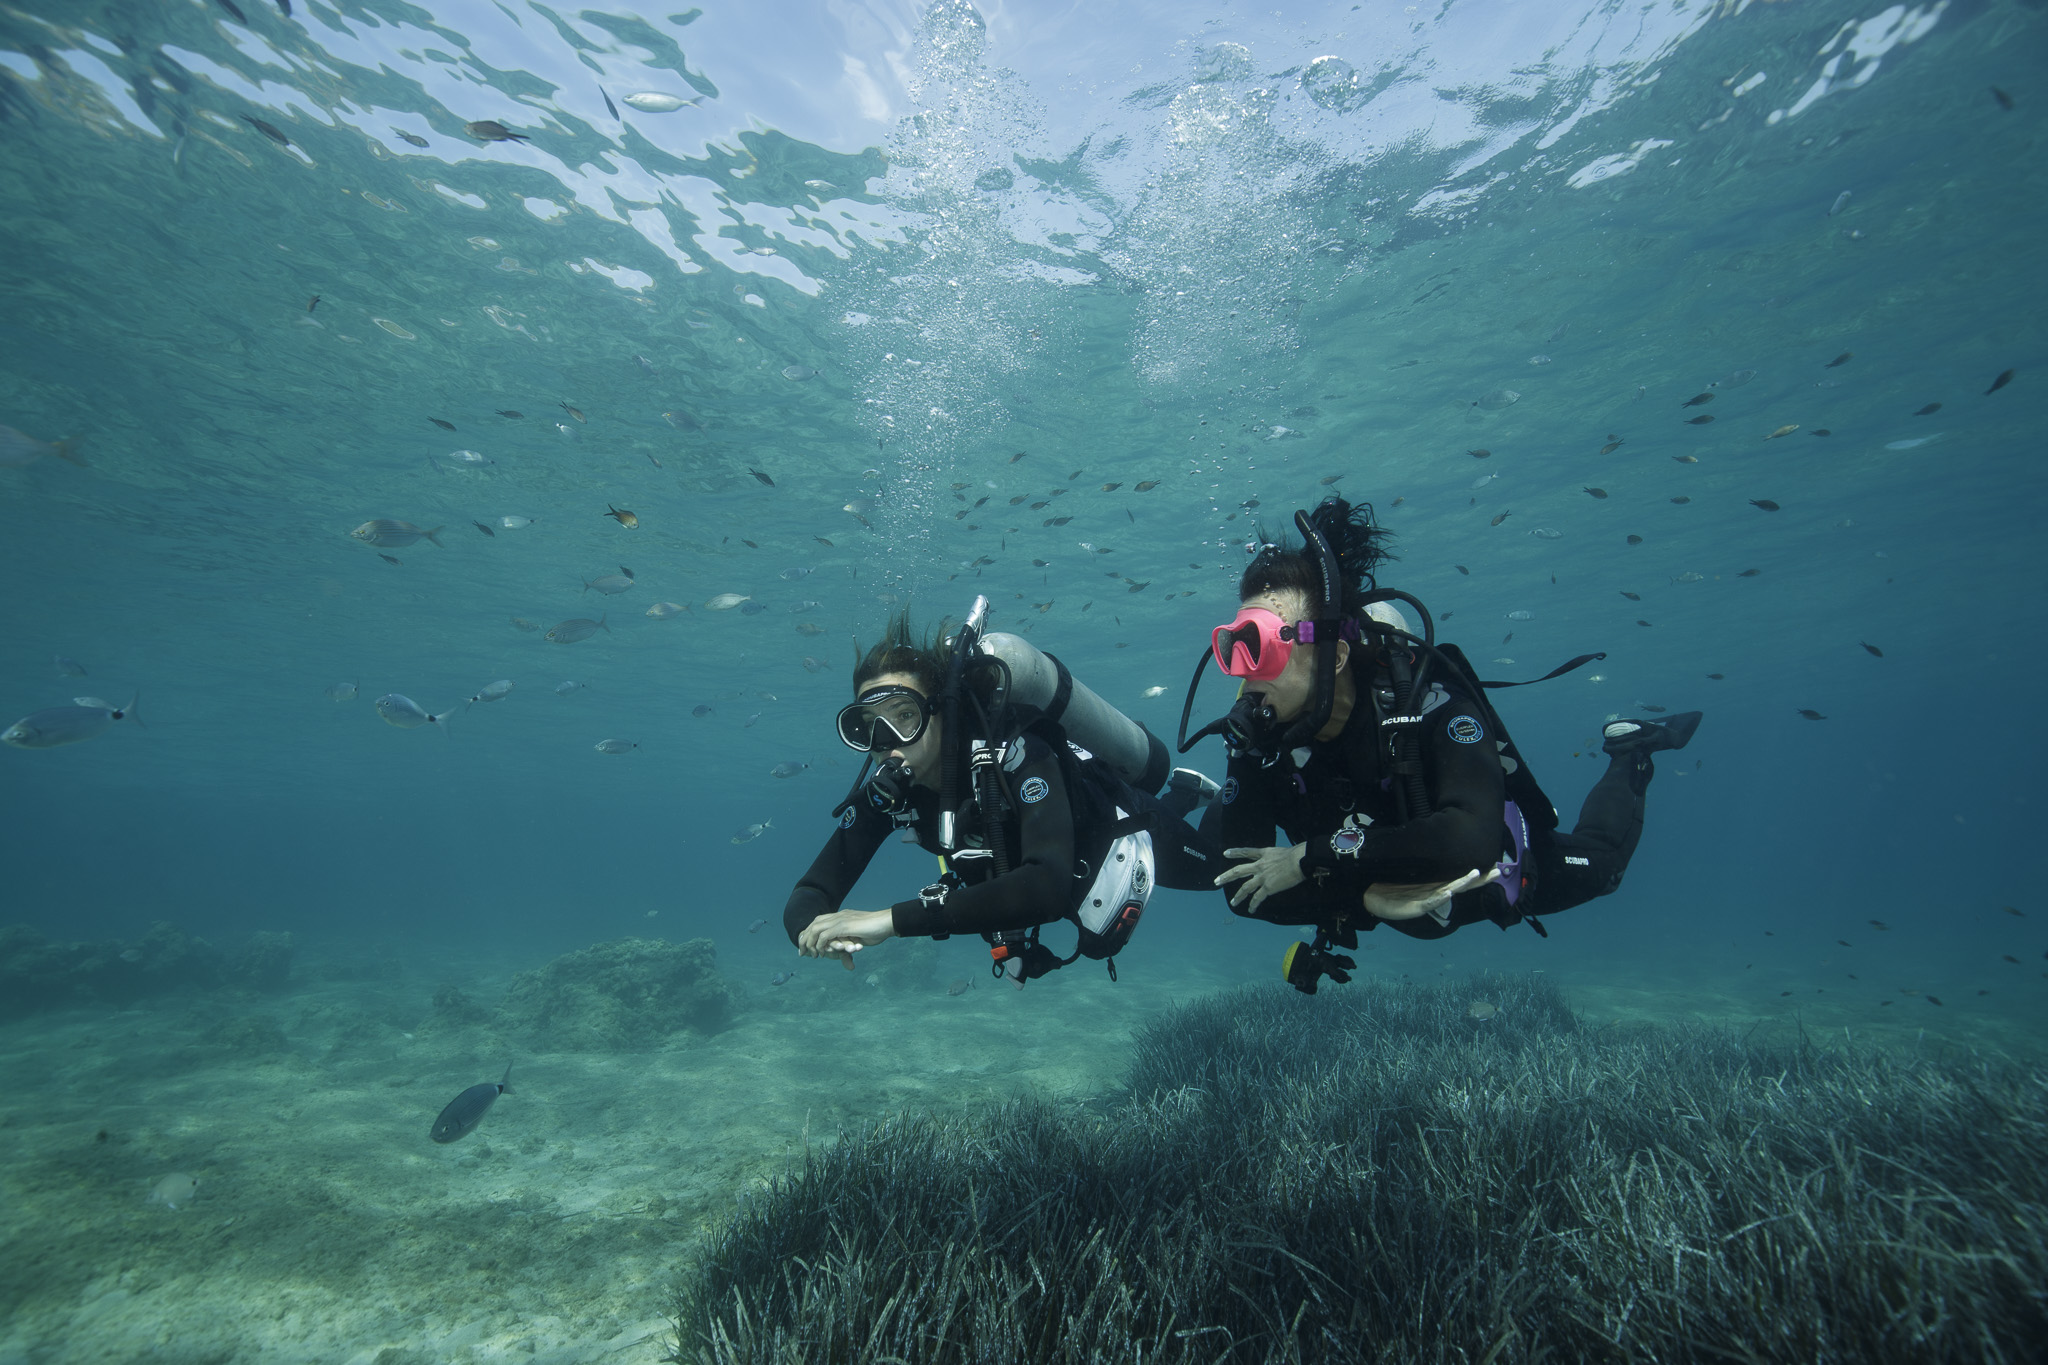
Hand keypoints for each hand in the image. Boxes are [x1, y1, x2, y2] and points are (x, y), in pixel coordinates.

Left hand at [796, 909, 895, 968]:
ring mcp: (840, 919)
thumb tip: (849, 950)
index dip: (810, 933)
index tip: (806, 946)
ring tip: (810, 955)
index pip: (819, 921)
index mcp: (841, 916)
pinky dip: (821, 945)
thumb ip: (851, 943)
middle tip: (801, 952)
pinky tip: (822, 953)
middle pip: (813, 924)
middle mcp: (838, 916)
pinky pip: (825, 935)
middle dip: (804, 938)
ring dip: (810, 943)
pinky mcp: (844, 926)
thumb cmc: (878, 930)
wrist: (887, 922)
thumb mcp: (860, 937)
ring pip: (816, 929)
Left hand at [1215, 843, 1306, 912]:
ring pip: (1245, 888)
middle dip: (1226, 877)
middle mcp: (1260, 865)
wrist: (1301, 860)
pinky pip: (1258, 898)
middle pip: (1239, 871)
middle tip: (1216, 881)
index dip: (1236, 852)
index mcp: (1264, 854)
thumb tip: (1281, 862)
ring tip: (1232, 903)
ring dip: (1238, 896)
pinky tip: (1251, 909)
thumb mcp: (1283, 852)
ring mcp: (1262, 877)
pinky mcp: (1268, 887)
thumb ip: (1277, 858)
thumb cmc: (1298, 855)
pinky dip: (1253, 904)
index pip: (1247, 852)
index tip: (1225, 853)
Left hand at [1362, 867, 1501, 921]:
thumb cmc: (1395, 886)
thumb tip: (1436, 849)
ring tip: (1475, 874)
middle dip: (1480, 879)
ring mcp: (1428, 900)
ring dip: (1462, 883)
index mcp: (1438, 884)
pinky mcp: (1416, 907)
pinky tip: (1449, 892)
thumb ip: (1425, 865)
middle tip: (1496, 871)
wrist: (1374, 898)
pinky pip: (1430, 903)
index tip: (1497, 866)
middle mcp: (1437, 892)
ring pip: (1450, 891)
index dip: (1480, 874)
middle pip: (1463, 885)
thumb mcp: (1412, 873)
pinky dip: (1440, 898)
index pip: (1462, 877)